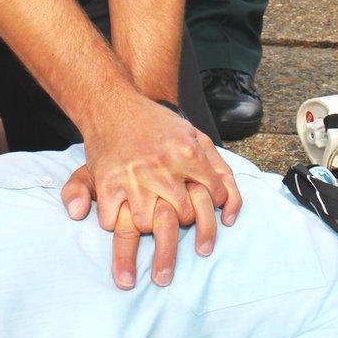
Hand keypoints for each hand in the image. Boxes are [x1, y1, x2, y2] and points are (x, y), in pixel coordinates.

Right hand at [61, 98, 240, 285]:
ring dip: (152, 231)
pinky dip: (115, 225)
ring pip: (151, 224)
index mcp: (188, 154)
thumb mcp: (195, 135)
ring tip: (153, 232)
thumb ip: (219, 168)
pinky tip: (120, 219)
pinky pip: (113, 221)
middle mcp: (164, 167)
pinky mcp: (108, 183)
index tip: (211, 214)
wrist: (114, 104)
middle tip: (185, 233)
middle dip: (187, 226)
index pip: (214, 195)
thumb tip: (229, 210)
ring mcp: (135, 177)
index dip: (215, 208)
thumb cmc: (159, 124)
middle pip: (185, 217)